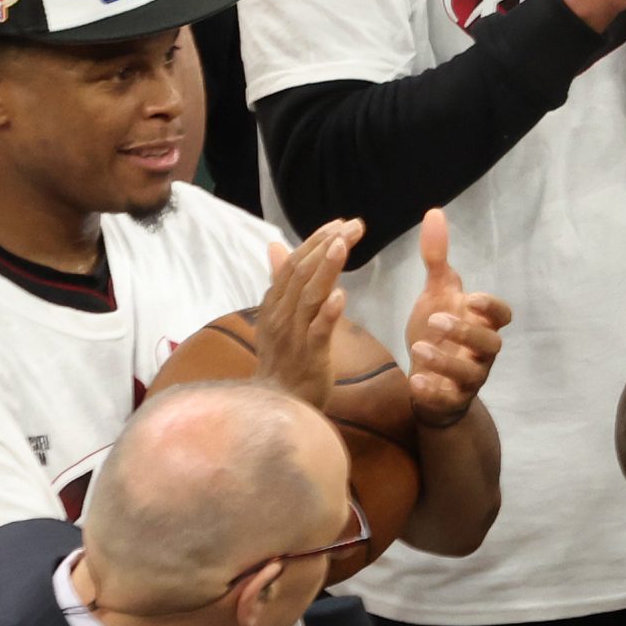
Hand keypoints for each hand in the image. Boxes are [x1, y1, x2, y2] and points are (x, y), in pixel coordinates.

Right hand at [258, 219, 360, 410]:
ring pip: (309, 296)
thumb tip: (274, 246)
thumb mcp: (280, 316)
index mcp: (273, 304)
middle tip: (352, 226)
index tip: (339, 223)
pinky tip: (342, 295)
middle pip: (301, 273)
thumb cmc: (284, 358)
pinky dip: (328, 312)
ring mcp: (293, 335)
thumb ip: (282, 282)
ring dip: (326, 269)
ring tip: (342, 245)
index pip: (292, 264)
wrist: (278, 402)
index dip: (314, 241)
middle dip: (326, 246)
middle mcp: (279, 315)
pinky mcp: (308, 356)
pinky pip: (318, 331)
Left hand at [402, 209, 511, 428]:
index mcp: (481, 323)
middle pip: (491, 343)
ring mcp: (469, 377)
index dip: (492, 307)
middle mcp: (482, 351)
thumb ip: (438, 258)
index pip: (503, 315)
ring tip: (419, 348)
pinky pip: (450, 397)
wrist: (427, 381)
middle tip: (435, 321)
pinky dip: (434, 389)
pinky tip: (415, 379)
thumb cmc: (436, 333)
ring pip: (472, 373)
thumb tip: (435, 212)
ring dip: (447, 361)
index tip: (471, 298)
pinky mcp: (451, 398)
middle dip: (466, 331)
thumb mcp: (436, 294)